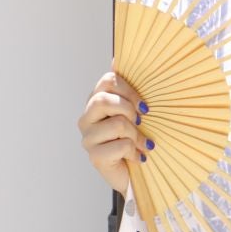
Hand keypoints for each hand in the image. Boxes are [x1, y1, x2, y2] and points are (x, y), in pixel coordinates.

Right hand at [78, 67, 149, 193]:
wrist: (134, 173)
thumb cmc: (134, 138)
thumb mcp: (135, 111)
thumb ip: (127, 87)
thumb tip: (117, 58)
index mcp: (96, 101)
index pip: (108, 80)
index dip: (129, 89)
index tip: (143, 104)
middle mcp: (87, 117)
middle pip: (104, 100)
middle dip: (129, 110)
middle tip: (140, 122)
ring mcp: (88, 138)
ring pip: (117, 123)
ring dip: (136, 135)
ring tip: (141, 143)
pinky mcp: (94, 156)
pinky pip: (120, 145)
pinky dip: (134, 151)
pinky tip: (136, 157)